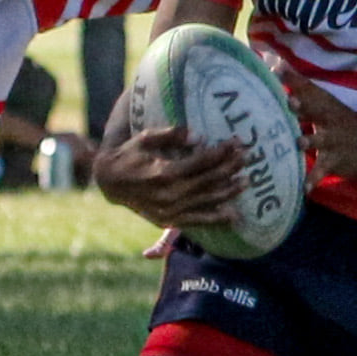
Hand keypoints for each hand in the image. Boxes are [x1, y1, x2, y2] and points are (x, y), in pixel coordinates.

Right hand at [94, 125, 245, 227]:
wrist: (109, 182)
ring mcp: (170, 209)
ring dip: (228, 192)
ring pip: (206, 201)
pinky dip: (216, 218)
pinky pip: (197, 220)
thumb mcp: (145, 138)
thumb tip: (198, 135)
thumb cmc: (129, 155)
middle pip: (208, 180)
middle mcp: (170, 194)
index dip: (221, 152)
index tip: (236, 143)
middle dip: (229, 168)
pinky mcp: (168, 219)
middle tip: (247, 157)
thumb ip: (171, 135)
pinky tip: (232, 215)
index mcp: (164, 172)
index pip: (201, 162)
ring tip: (246, 182)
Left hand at [277, 63, 356, 180]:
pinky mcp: (334, 162)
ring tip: (299, 143)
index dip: (295, 79)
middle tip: (290, 101)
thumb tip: (276, 64)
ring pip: (318, 141)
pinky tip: (304, 189)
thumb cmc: (342, 124)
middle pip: (315, 110)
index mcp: (325, 105)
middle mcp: (329, 120)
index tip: (278, 68)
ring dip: (308, 141)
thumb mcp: (327, 104)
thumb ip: (301, 88)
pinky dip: (313, 180)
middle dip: (303, 106)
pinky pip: (321, 172)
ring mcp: (332, 142)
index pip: (309, 88)